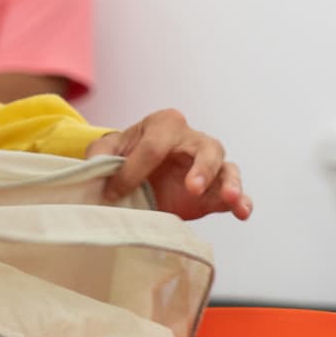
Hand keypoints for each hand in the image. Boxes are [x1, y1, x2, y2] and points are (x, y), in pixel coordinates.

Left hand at [89, 110, 250, 222]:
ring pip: (226, 167)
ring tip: (228, 198)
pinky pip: (234, 193)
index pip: (154, 146)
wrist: (138, 176)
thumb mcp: (106, 151)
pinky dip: (241, 201)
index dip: (134, 170)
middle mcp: (192, 140)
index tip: (114, 192)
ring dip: (229, 183)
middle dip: (200, 168)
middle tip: (192, 187)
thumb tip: (94, 170)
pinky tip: (241, 211)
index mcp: (165, 124)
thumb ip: (98, 155)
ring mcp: (208, 165)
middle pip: (205, 148)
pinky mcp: (215, 191)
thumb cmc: (124, 157)